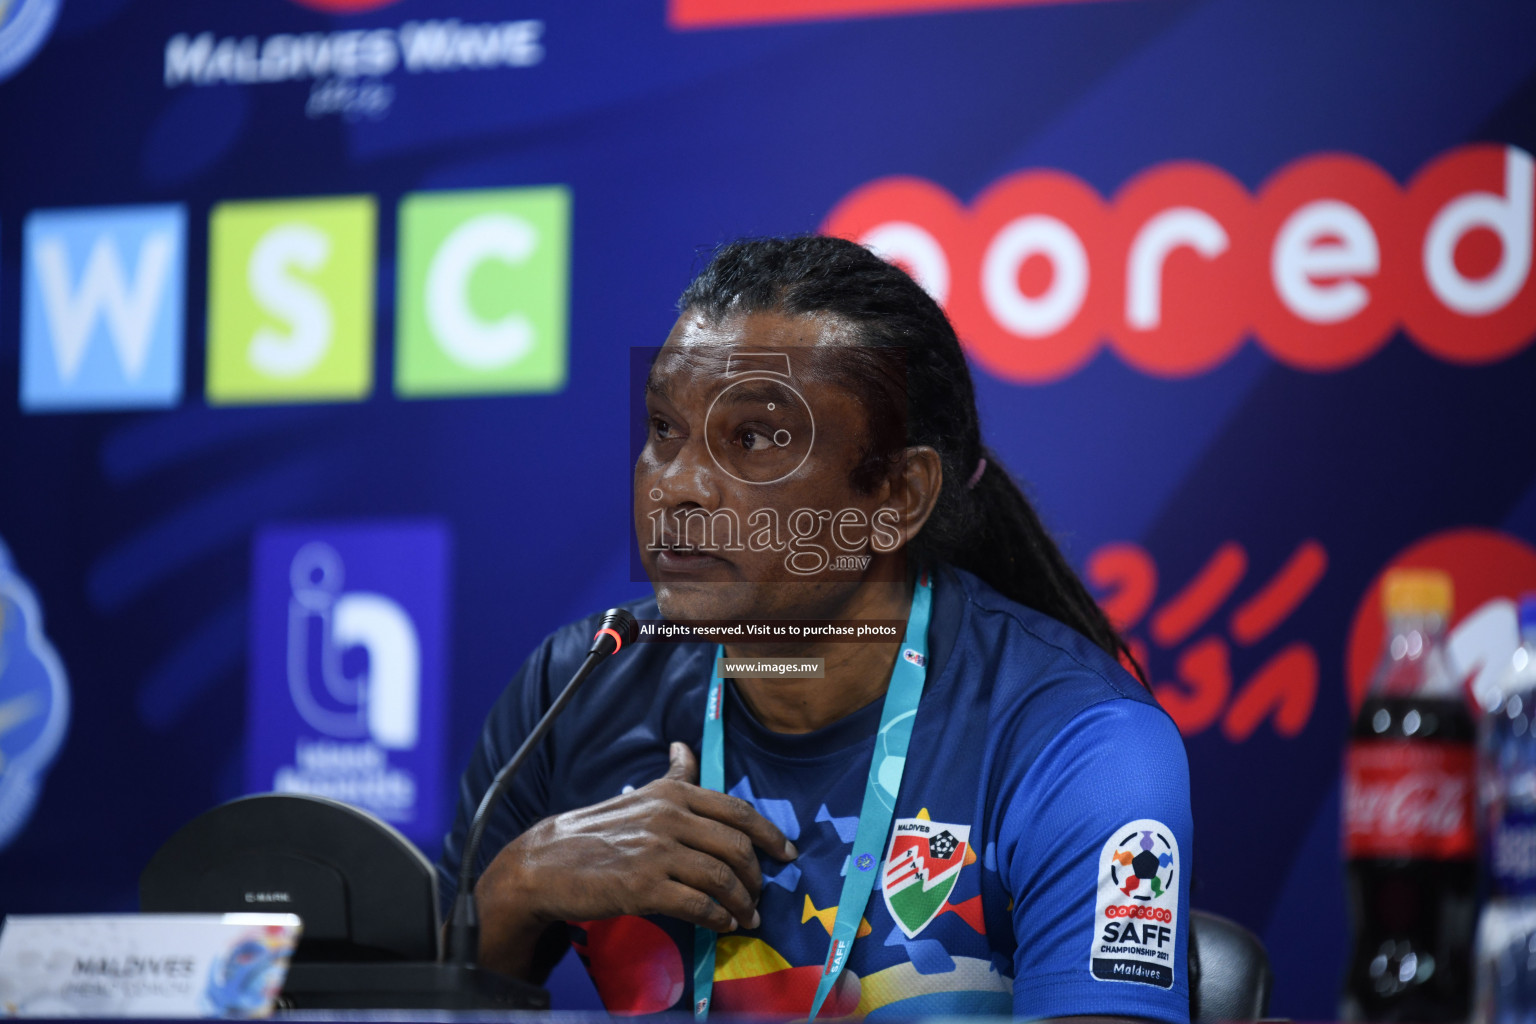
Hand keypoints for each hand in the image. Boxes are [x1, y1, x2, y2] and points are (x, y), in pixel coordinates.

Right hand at [475, 742, 797, 974]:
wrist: (546, 864)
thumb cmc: (598, 831)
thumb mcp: (640, 795)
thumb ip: (672, 776)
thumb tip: (685, 747)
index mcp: (673, 793)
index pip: (738, 811)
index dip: (770, 835)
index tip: (787, 854)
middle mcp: (669, 816)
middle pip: (736, 847)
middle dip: (757, 876)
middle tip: (760, 895)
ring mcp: (656, 851)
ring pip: (722, 878)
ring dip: (742, 902)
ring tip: (746, 916)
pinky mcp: (643, 886)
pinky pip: (698, 904)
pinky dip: (717, 917)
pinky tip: (721, 924)